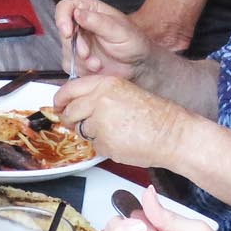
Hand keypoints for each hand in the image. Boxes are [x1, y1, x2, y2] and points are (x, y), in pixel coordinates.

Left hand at [53, 74, 189, 167]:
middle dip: (71, 120)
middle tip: (78, 124)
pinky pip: (94, 146)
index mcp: (106, 84)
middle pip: (70, 112)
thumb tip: (77, 103)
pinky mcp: (104, 142)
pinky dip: (104, 146)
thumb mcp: (125, 92)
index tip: (58, 105)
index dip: (60, 99)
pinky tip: (121, 141)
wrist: (173, 134)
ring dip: (92, 134)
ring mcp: (100, 122)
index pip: (70, 89)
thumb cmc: (155, 116)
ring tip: (115, 131)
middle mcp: (100, 100)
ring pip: (81, 130)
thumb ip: (100, 95)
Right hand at [55, 0, 152, 80]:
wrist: (139, 66)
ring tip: (98, 64)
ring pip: (66, 50)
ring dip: (80, 60)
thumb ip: (98, 21)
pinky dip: (82, 69)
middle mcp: (82, 25)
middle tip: (87, 54)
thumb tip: (77, 13)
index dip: (62, 18)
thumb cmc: (133, 43)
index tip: (68, 32)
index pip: (66, 7)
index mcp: (91, 10)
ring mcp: (79, 43)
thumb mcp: (119, 30)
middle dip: (75, 45)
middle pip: (63, 31)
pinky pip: (70, 65)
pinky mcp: (78, 60)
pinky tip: (96, 68)